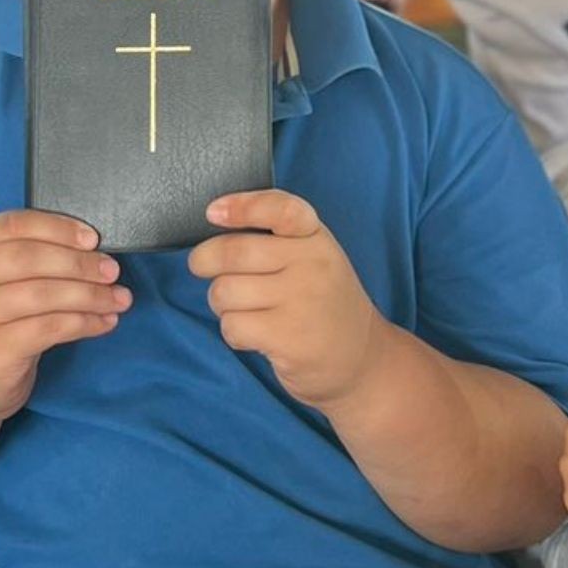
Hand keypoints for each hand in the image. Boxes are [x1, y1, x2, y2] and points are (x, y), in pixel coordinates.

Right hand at [0, 210, 130, 423]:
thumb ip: (31, 263)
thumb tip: (93, 252)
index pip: (12, 225)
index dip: (55, 227)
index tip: (92, 238)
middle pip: (28, 257)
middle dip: (78, 262)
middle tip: (112, 270)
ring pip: (41, 294)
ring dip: (88, 295)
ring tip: (118, 298)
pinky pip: (47, 328)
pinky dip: (83, 323)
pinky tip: (104, 323)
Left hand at [186, 190, 381, 408]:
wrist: (363, 360)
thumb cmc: (323, 304)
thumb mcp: (314, 258)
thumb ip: (277, 237)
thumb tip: (216, 219)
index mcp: (316, 238)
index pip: (280, 209)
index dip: (242, 207)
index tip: (213, 213)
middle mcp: (312, 264)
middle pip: (233, 252)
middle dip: (204, 261)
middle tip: (203, 268)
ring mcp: (302, 301)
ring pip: (224, 291)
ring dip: (222, 304)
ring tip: (246, 310)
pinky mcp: (289, 338)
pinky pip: (232, 326)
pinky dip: (233, 333)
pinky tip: (256, 336)